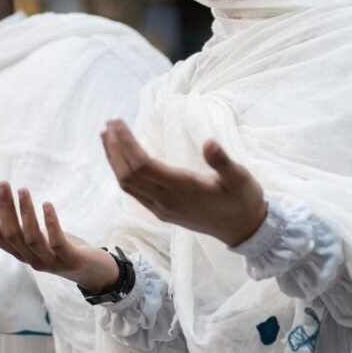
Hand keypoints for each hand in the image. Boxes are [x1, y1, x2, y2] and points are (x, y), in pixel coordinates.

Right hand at [0, 182, 118, 291]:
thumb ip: (25, 228)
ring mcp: (50, 262)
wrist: (94, 272)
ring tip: (22, 189)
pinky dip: (51, 223)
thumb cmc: (64, 249)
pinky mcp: (70, 260)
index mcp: (21, 253)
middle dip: (5, 207)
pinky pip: (57, 242)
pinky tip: (47, 204)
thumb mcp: (41, 238)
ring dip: (25, 212)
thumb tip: (8, 203)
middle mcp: (31, 260)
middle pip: (11, 234)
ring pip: (31, 238)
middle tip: (3, 183)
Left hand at [101, 119, 266, 246]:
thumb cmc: (243, 200)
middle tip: (110, 122)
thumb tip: (209, 143)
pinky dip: (123, 172)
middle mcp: (166, 201)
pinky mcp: (162, 212)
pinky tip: (120, 160)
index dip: (127, 144)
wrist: (244, 230)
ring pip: (128, 185)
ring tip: (107, 136)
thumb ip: (222, 161)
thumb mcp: (240, 178)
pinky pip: (134, 191)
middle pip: (128, 175)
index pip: (143, 165)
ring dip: (114, 160)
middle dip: (115, 148)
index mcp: (183, 189)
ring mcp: (162, 209)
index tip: (118, 122)